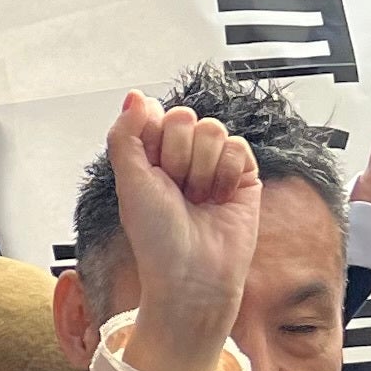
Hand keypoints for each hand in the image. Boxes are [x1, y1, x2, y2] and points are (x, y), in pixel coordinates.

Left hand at [104, 92, 260, 370]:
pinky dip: (227, 174)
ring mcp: (214, 166)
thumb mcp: (128, 181)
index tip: (152, 170)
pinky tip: (220, 199)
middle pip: (185, 118)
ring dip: (202, 169)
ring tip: (198, 199)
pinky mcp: (244, 177)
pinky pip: (239, 147)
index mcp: (151, 156)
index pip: (156, 114)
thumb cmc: (157, 238)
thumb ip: (126, 134)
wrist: (192, 275)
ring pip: (213, 130)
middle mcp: (182, 158)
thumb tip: (136, 95)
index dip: (154, 138)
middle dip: (177, 156)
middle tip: (176, 190)